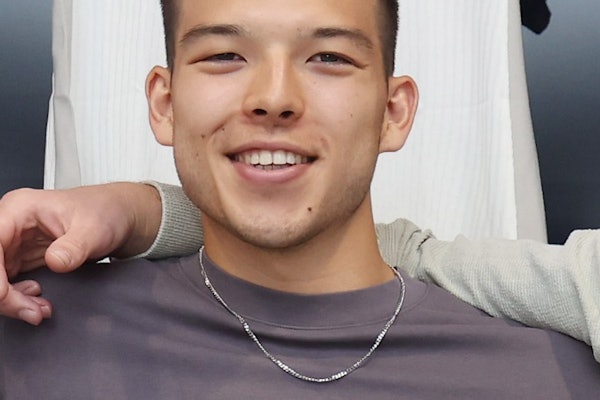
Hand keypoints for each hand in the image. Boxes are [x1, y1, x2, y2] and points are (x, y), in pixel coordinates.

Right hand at [0, 183, 161, 324]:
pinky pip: (8, 283)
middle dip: (4, 294)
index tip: (6, 296)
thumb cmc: (105, 212)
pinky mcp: (21, 258)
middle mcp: (11, 225)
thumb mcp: (94, 230)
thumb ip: (73, 247)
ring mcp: (14, 243)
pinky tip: (38, 302)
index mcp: (20, 208)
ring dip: (12, 300)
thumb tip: (55, 262)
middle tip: (32, 311)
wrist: (119, 218)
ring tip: (40, 310)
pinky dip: (19, 298)